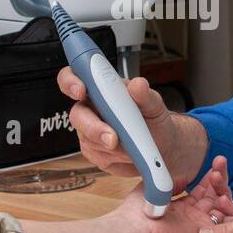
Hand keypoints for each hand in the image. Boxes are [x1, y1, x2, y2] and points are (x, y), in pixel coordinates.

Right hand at [57, 65, 207, 186]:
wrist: (162, 146)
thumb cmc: (155, 120)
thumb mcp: (155, 105)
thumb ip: (145, 95)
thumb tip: (138, 84)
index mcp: (102, 88)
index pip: (75, 76)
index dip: (70, 81)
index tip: (81, 90)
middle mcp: (92, 108)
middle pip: (77, 114)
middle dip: (93, 127)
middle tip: (113, 138)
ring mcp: (90, 130)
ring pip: (87, 139)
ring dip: (111, 146)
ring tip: (133, 145)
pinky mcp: (94, 150)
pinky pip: (96, 155)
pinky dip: (114, 156)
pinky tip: (127, 154)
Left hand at [111, 155, 232, 232]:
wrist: (133, 228)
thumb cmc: (136, 211)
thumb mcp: (156, 188)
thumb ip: (171, 183)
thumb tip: (185, 178)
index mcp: (183, 208)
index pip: (205, 190)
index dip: (212, 176)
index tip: (215, 161)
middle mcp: (194, 217)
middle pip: (217, 196)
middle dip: (221, 177)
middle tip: (219, 161)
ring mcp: (200, 227)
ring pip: (225, 208)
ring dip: (226, 190)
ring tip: (216, 177)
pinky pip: (228, 226)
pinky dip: (231, 210)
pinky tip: (222, 197)